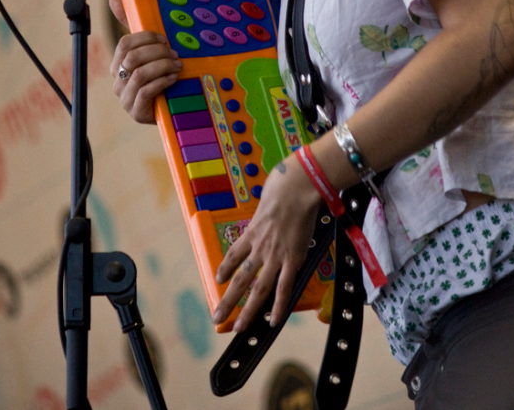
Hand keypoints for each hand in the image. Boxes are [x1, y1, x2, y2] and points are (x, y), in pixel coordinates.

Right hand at [109, 0, 182, 122]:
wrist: (169, 108)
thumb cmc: (157, 76)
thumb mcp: (148, 50)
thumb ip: (132, 25)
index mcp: (117, 64)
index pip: (125, 43)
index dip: (146, 38)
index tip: (164, 38)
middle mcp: (117, 80)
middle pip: (132, 58)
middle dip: (157, 52)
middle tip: (174, 52)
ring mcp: (125, 98)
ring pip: (140, 74)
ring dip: (162, 66)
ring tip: (177, 65)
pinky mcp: (136, 112)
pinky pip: (146, 92)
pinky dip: (162, 81)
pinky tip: (173, 78)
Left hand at [212, 152, 320, 330]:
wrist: (297, 186)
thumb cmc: (283, 185)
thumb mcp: (266, 198)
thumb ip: (265, 210)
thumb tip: (270, 203)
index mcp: (251, 231)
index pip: (233, 254)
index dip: (225, 268)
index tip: (218, 278)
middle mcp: (259, 247)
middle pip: (240, 279)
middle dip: (227, 300)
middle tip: (216, 316)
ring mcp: (275, 255)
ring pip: (258, 289)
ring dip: (248, 310)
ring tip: (239, 328)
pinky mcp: (293, 259)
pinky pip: (284, 287)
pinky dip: (279, 306)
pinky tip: (274, 320)